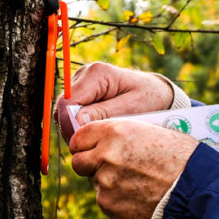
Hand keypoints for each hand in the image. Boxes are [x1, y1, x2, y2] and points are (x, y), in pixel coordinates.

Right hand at [57, 63, 173, 141]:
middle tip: (91, 145)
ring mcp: (81, 83)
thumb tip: (78, 120)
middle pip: (62, 107)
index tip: (85, 141)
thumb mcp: (132, 108)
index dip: (70, 124)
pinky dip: (79, 125)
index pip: (67, 101)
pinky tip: (94, 133)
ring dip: (75, 128)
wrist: (156, 93)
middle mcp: (84, 74)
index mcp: (97, 73)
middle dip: (73, 128)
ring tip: (95, 139)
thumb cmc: (148, 98)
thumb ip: (105, 113)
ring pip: (63, 112)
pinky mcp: (81, 93)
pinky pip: (70, 113)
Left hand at [70, 119, 198, 218]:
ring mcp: (105, 183)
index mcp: (116, 132)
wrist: (195, 191)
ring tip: (137, 184)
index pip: (80, 136)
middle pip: (79, 162)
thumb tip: (108, 139)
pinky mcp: (109, 205)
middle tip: (109, 168)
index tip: (91, 149)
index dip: (86, 144)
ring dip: (109, 183)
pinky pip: (106, 201)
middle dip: (91, 165)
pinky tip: (139, 198)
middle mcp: (105, 156)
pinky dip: (118, 201)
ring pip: (95, 183)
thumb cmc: (182, 158)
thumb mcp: (154, 132)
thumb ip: (125, 134)